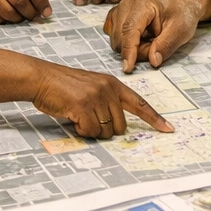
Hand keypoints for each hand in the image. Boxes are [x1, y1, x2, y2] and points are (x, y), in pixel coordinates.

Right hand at [0, 0, 51, 23]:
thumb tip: (45, 6)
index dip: (41, 1)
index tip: (46, 12)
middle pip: (20, 1)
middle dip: (31, 12)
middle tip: (34, 17)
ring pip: (9, 12)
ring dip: (18, 18)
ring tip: (19, 16)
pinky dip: (4, 20)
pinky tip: (4, 15)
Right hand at [29, 61, 172, 138]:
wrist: (41, 78)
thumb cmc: (63, 86)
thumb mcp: (91, 86)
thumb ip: (106, 101)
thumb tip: (116, 126)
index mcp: (113, 83)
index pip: (140, 103)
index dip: (154, 118)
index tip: (168, 129)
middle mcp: (108, 89)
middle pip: (121, 126)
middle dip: (105, 129)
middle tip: (87, 119)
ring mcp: (97, 97)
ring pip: (106, 131)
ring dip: (91, 131)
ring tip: (77, 116)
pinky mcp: (84, 105)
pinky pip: (91, 132)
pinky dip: (81, 131)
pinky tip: (72, 119)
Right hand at [105, 0, 202, 72]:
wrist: (179, 4)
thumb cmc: (181, 14)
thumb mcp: (180, 30)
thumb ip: (166, 45)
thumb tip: (153, 61)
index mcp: (143, 4)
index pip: (130, 30)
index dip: (128, 50)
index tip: (128, 68)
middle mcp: (126, 5)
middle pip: (122, 38)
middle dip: (138, 50)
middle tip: (157, 46)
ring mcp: (119, 10)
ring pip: (117, 41)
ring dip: (134, 48)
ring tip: (151, 40)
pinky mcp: (116, 18)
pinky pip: (116, 39)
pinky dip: (128, 44)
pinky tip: (142, 38)